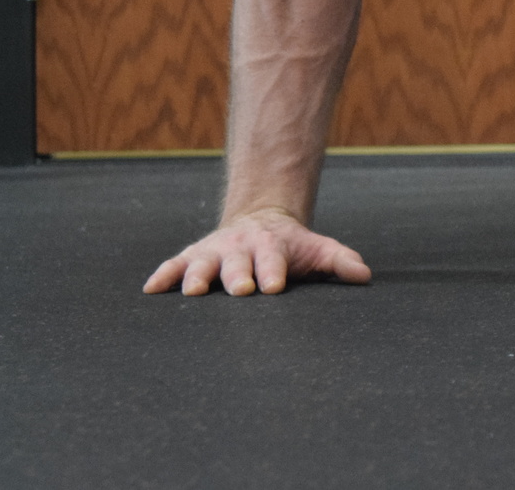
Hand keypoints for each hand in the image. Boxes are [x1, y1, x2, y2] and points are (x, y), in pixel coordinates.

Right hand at [143, 208, 371, 295]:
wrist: (261, 221)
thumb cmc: (292, 247)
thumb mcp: (318, 249)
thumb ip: (339, 261)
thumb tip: (364, 275)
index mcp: (272, 246)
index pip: (273, 259)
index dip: (273, 271)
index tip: (273, 286)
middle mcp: (241, 247)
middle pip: (237, 263)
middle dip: (237, 276)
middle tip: (239, 290)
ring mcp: (214, 252)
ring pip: (202, 264)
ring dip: (195, 277)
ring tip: (190, 293)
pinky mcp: (192, 257)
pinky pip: (174, 266)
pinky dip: (163, 276)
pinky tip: (150, 290)